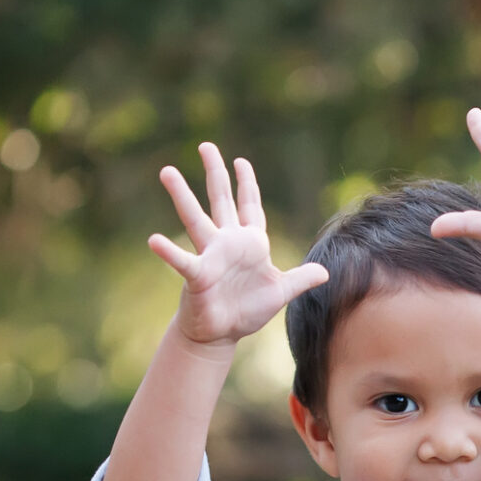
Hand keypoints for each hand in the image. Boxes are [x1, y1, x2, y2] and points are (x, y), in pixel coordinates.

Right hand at [149, 143, 329, 347]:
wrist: (221, 334)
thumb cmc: (246, 311)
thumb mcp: (281, 293)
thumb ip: (301, 279)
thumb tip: (325, 273)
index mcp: (250, 244)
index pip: (250, 206)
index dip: (247, 185)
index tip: (241, 162)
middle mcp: (227, 243)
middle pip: (221, 201)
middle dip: (216, 173)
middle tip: (206, 145)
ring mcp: (210, 256)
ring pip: (195, 219)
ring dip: (182, 195)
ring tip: (168, 171)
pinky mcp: (198, 276)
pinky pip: (182, 261)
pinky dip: (169, 252)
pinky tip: (154, 240)